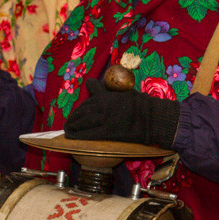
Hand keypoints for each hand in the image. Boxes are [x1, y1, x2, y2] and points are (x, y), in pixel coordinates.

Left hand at [64, 80, 180, 148]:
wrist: (150, 117)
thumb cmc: (137, 105)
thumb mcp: (120, 93)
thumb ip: (103, 90)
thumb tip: (89, 82)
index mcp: (106, 96)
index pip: (87, 103)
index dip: (78, 110)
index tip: (74, 115)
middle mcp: (103, 106)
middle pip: (83, 112)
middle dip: (73, 119)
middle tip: (68, 124)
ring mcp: (105, 119)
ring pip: (84, 122)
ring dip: (73, 126)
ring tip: (68, 130)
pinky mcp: (109, 131)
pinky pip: (90, 134)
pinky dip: (79, 135)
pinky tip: (72, 137)